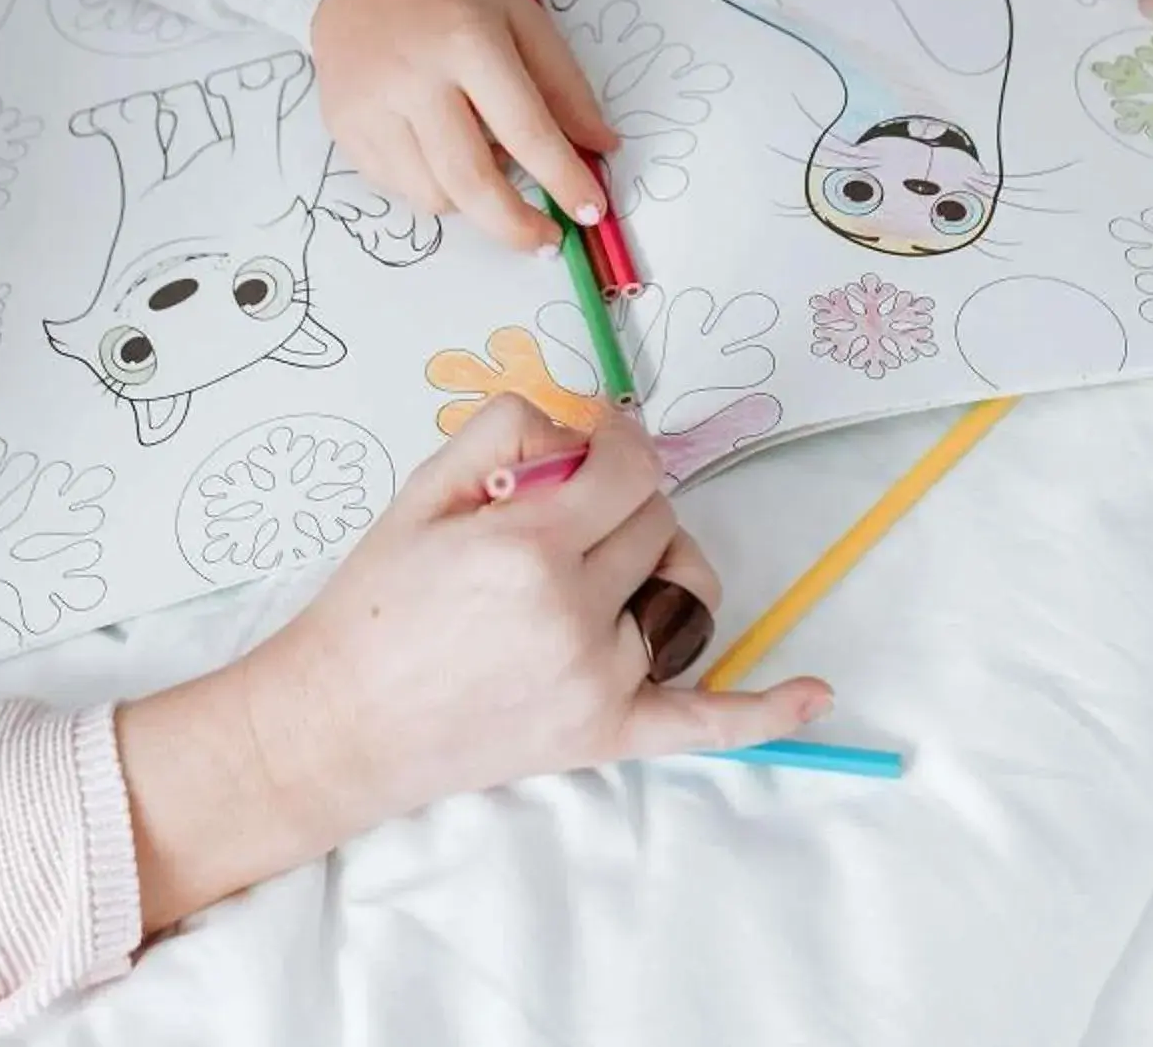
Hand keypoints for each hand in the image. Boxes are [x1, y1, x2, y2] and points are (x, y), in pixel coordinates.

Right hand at [115, 399, 827, 933]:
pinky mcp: (605, 733)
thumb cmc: (370, 609)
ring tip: (602, 571)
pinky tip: (815, 694)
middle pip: (656, 522)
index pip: (630, 467)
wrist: (336, 724)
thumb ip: (503, 432)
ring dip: (654, 567)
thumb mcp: (420, 493)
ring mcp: (597, 678)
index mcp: (527, 545)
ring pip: (678, 590)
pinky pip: (704, 721)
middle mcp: (572, 612)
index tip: (603, 440)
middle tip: (563, 517)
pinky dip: (765, 709)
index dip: (621, 443)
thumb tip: (576, 418)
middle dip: (619, 505)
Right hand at [312, 0, 616, 248]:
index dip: (565, 180)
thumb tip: (600, 147)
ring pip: (433, 196)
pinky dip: (430, 184)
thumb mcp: (520, 15)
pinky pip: (397, 187)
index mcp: (468, 42)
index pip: (526, 131)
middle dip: (517, 226)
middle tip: (546, 241)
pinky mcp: (344, 127)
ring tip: (484, 161)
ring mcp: (371, 108)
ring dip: (472, 201)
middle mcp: (414, 80)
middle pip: (472, 182)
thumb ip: (563, 83)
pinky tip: (439, 148)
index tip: (592, 212)